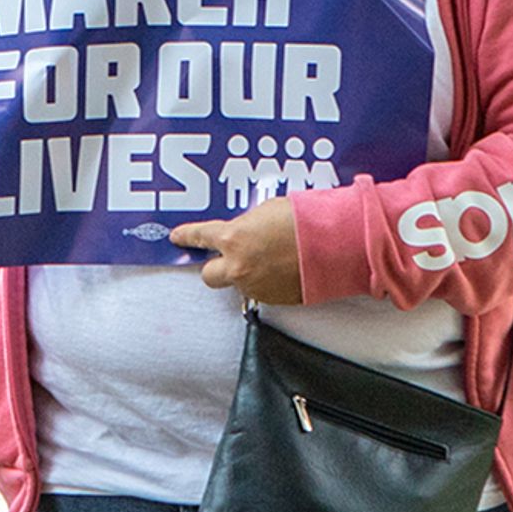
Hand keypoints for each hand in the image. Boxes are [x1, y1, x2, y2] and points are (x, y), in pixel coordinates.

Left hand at [169, 200, 303, 303]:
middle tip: (227, 257)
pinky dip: (268, 282)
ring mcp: (255, 286)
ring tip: (272, 259)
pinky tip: (284, 269)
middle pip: (209, 275)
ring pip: (239, 284)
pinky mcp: (273, 300)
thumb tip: (245, 231)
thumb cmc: (306, 220)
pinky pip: (261, 291)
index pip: (199, 236)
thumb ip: (248, 225)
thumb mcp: (267, 211)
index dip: (186, 237)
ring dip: (248, 274)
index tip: (176, 238)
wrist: (336, 244)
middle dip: (216, 266)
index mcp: (233, 237)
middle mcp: (238, 266)